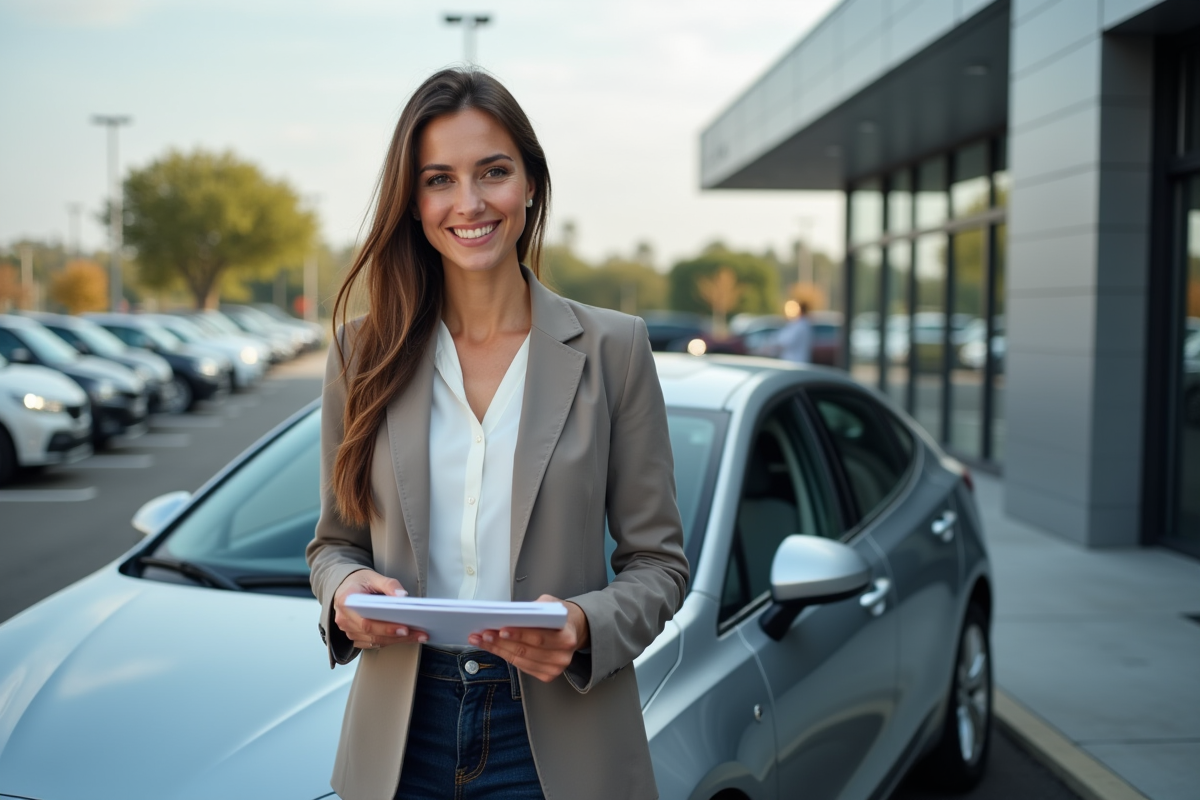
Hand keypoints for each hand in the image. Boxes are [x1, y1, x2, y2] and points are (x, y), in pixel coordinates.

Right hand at [333, 569, 427, 649]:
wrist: (346, 586)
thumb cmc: (359, 581)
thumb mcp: (373, 576)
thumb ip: (389, 584)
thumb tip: (402, 596)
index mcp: (346, 602)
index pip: (366, 621)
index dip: (386, 627)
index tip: (405, 628)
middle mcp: (344, 619)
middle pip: (372, 634)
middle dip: (398, 636)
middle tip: (418, 634)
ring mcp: (348, 630)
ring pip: (374, 640)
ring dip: (397, 640)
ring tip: (417, 635)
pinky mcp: (355, 636)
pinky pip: (373, 643)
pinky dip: (390, 641)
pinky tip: (405, 637)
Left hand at [468, 595, 589, 682]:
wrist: (575, 629)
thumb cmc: (559, 615)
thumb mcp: (550, 603)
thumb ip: (534, 608)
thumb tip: (507, 615)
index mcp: (567, 636)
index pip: (539, 637)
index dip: (518, 634)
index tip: (500, 630)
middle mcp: (562, 656)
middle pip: (526, 651)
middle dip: (501, 642)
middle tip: (483, 634)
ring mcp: (555, 669)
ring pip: (520, 660)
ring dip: (498, 650)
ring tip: (481, 639)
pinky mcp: (547, 675)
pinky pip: (521, 666)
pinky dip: (505, 656)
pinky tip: (493, 647)